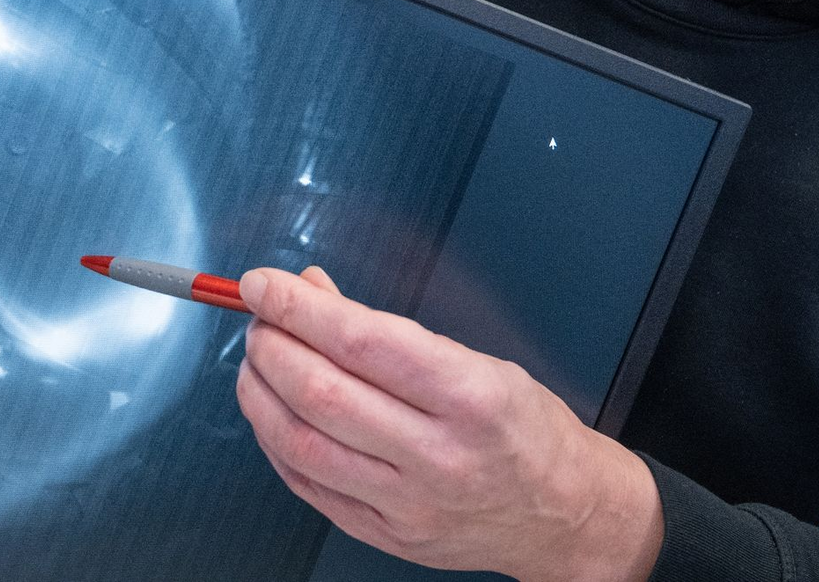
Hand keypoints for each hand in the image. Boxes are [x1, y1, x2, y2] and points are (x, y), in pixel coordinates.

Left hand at [236, 266, 662, 581]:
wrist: (561, 512)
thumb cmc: (521, 424)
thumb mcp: (474, 356)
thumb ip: (386, 327)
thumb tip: (310, 291)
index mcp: (469, 395)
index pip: (361, 343)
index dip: (299, 308)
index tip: (262, 283)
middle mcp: (438, 455)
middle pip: (322, 393)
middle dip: (271, 344)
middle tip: (258, 315)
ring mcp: (408, 505)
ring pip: (302, 443)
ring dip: (260, 391)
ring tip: (256, 358)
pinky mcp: (385, 536)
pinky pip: (307, 485)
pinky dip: (274, 441)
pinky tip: (271, 409)